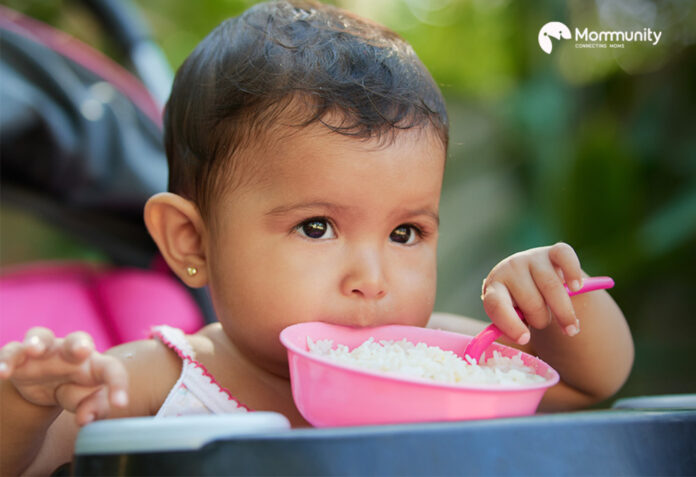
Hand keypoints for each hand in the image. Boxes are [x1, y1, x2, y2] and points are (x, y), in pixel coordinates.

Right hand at [0, 328, 128, 425]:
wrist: (47, 386)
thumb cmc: (75, 391)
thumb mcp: (87, 402)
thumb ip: (93, 409)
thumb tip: (85, 419)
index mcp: (95, 364)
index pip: (111, 370)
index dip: (118, 385)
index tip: (120, 404)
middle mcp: (71, 352)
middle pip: (78, 339)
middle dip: (79, 344)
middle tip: (82, 351)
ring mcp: (45, 351)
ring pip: (41, 337)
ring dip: (36, 342)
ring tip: (32, 350)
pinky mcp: (20, 357)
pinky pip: (11, 353)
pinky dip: (6, 361)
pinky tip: (3, 372)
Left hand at [481, 243, 583, 344]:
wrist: (532, 277)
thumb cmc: (519, 304)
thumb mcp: (510, 315)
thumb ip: (511, 328)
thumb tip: (521, 338)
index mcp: (494, 287)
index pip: (496, 304)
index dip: (510, 324)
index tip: (525, 339)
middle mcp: (511, 268)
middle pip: (531, 301)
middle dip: (540, 319)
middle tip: (543, 324)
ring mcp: (532, 257)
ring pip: (551, 287)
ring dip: (563, 312)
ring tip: (570, 328)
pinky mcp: (552, 251)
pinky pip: (565, 256)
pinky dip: (572, 272)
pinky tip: (576, 287)